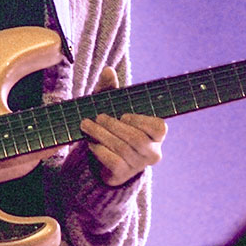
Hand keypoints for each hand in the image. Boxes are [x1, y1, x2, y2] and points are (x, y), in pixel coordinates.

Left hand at [79, 66, 166, 186]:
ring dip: (101, 135)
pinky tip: (91, 143)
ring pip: (122, 149)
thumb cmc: (114, 125)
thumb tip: (108, 71)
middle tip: (98, 117)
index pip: (159, 127)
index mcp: (157, 134)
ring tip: (87, 125)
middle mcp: (153, 152)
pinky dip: (100, 150)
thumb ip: (111, 89)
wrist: (104, 158)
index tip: (123, 114)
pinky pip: (114, 162)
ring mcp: (138, 165)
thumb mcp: (113, 106)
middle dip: (114, 125)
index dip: (140, 121)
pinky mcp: (123, 175)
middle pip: (136, 138)